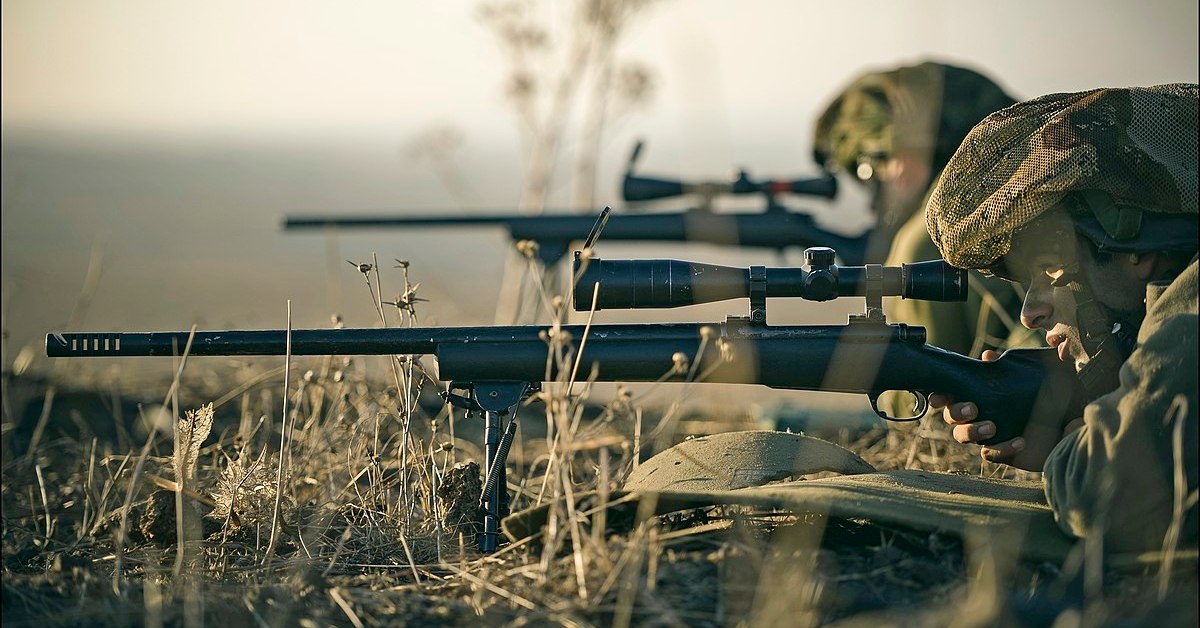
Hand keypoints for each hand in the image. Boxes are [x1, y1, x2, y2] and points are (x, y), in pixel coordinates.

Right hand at [929, 349, 1075, 470]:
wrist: (1073, 423)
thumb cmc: (1054, 395)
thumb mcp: (1047, 374)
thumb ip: (1036, 361)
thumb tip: (1010, 353)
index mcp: (983, 392)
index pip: (952, 392)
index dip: (940, 394)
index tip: (940, 395)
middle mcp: (981, 413)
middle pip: (951, 415)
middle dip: (956, 412)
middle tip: (973, 408)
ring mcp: (990, 434)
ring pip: (962, 436)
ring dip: (971, 431)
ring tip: (991, 427)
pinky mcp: (1003, 452)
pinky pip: (989, 453)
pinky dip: (1000, 448)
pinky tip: (1020, 441)